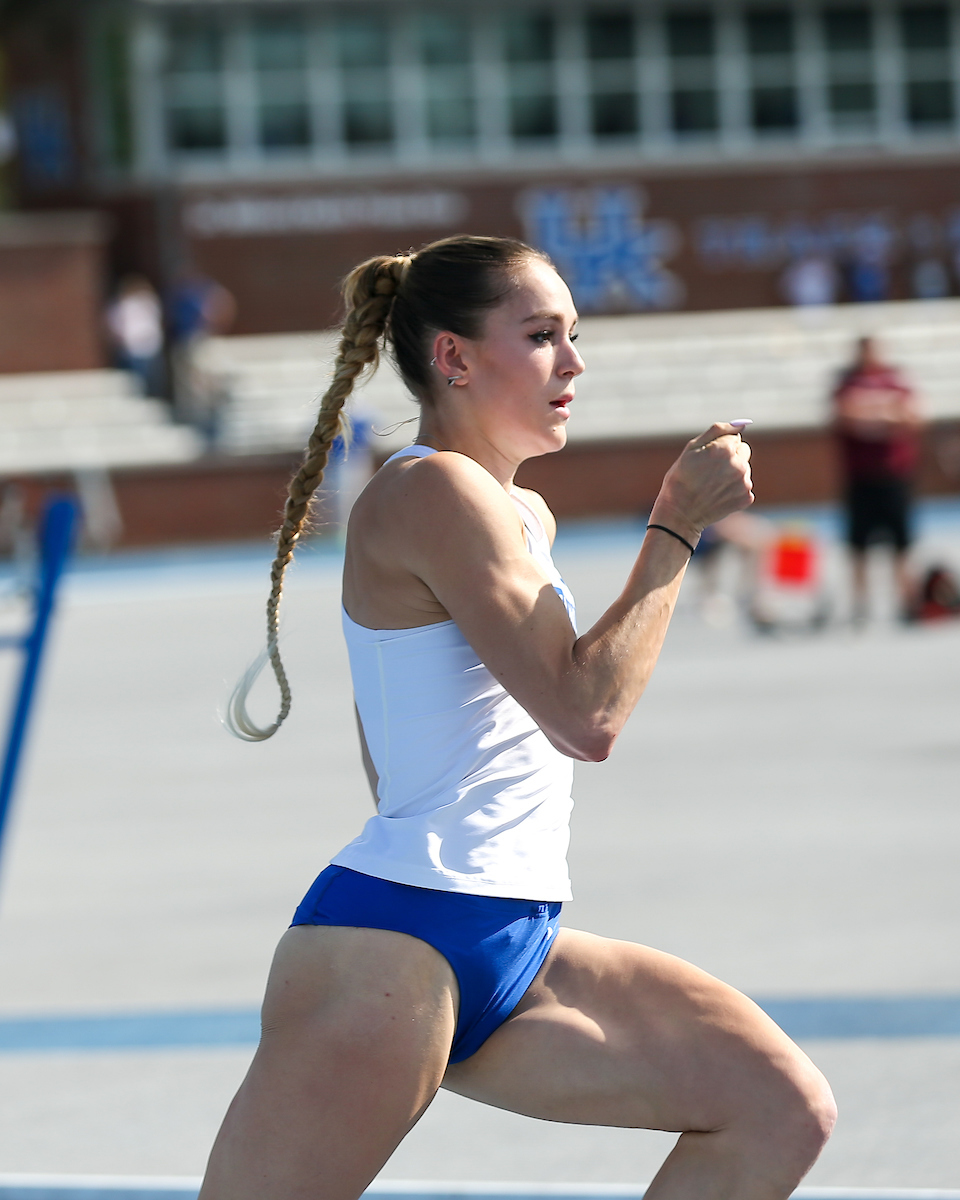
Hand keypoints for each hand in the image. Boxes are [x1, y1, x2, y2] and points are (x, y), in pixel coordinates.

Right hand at [650, 423, 754, 544]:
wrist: (680, 513)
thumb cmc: (681, 478)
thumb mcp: (692, 448)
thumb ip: (718, 430)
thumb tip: (741, 424)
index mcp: (725, 449)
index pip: (734, 438)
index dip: (719, 446)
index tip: (706, 458)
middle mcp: (739, 465)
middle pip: (743, 451)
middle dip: (731, 456)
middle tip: (710, 470)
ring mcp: (744, 483)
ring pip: (744, 469)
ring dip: (732, 473)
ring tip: (712, 484)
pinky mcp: (746, 498)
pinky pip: (744, 486)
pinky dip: (734, 489)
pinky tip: (718, 494)